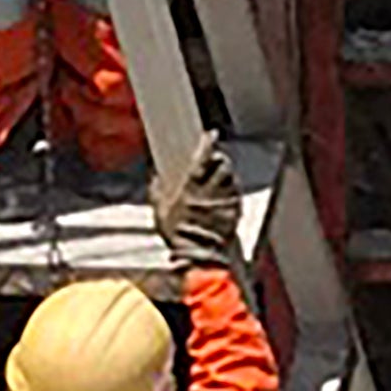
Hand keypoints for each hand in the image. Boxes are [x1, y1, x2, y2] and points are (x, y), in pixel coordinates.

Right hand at [154, 142, 243, 272]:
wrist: (199, 255)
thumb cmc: (177, 234)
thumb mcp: (160, 210)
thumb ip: (157, 190)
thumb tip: (155, 177)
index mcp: (194, 185)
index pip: (204, 156)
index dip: (208, 143)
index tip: (210, 135)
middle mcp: (213, 189)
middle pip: (223, 164)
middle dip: (219, 159)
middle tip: (214, 160)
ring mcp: (226, 199)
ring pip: (231, 178)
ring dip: (226, 175)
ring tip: (218, 180)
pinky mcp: (235, 211)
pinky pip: (235, 195)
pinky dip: (230, 192)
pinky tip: (222, 198)